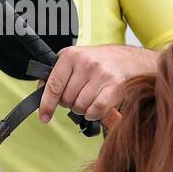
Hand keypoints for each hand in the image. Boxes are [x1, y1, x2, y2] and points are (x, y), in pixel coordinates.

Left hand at [38, 44, 156, 123]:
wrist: (131, 60)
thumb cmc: (102, 61)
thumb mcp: (76, 59)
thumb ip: (58, 73)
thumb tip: (41, 91)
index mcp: (71, 55)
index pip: (54, 84)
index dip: (46, 104)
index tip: (44, 116)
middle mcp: (86, 63)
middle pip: (67, 99)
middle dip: (69, 103)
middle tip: (78, 95)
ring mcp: (101, 75)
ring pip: (80, 106)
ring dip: (82, 108)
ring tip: (90, 98)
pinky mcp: (115, 87)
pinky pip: (96, 111)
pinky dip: (93, 114)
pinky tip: (96, 106)